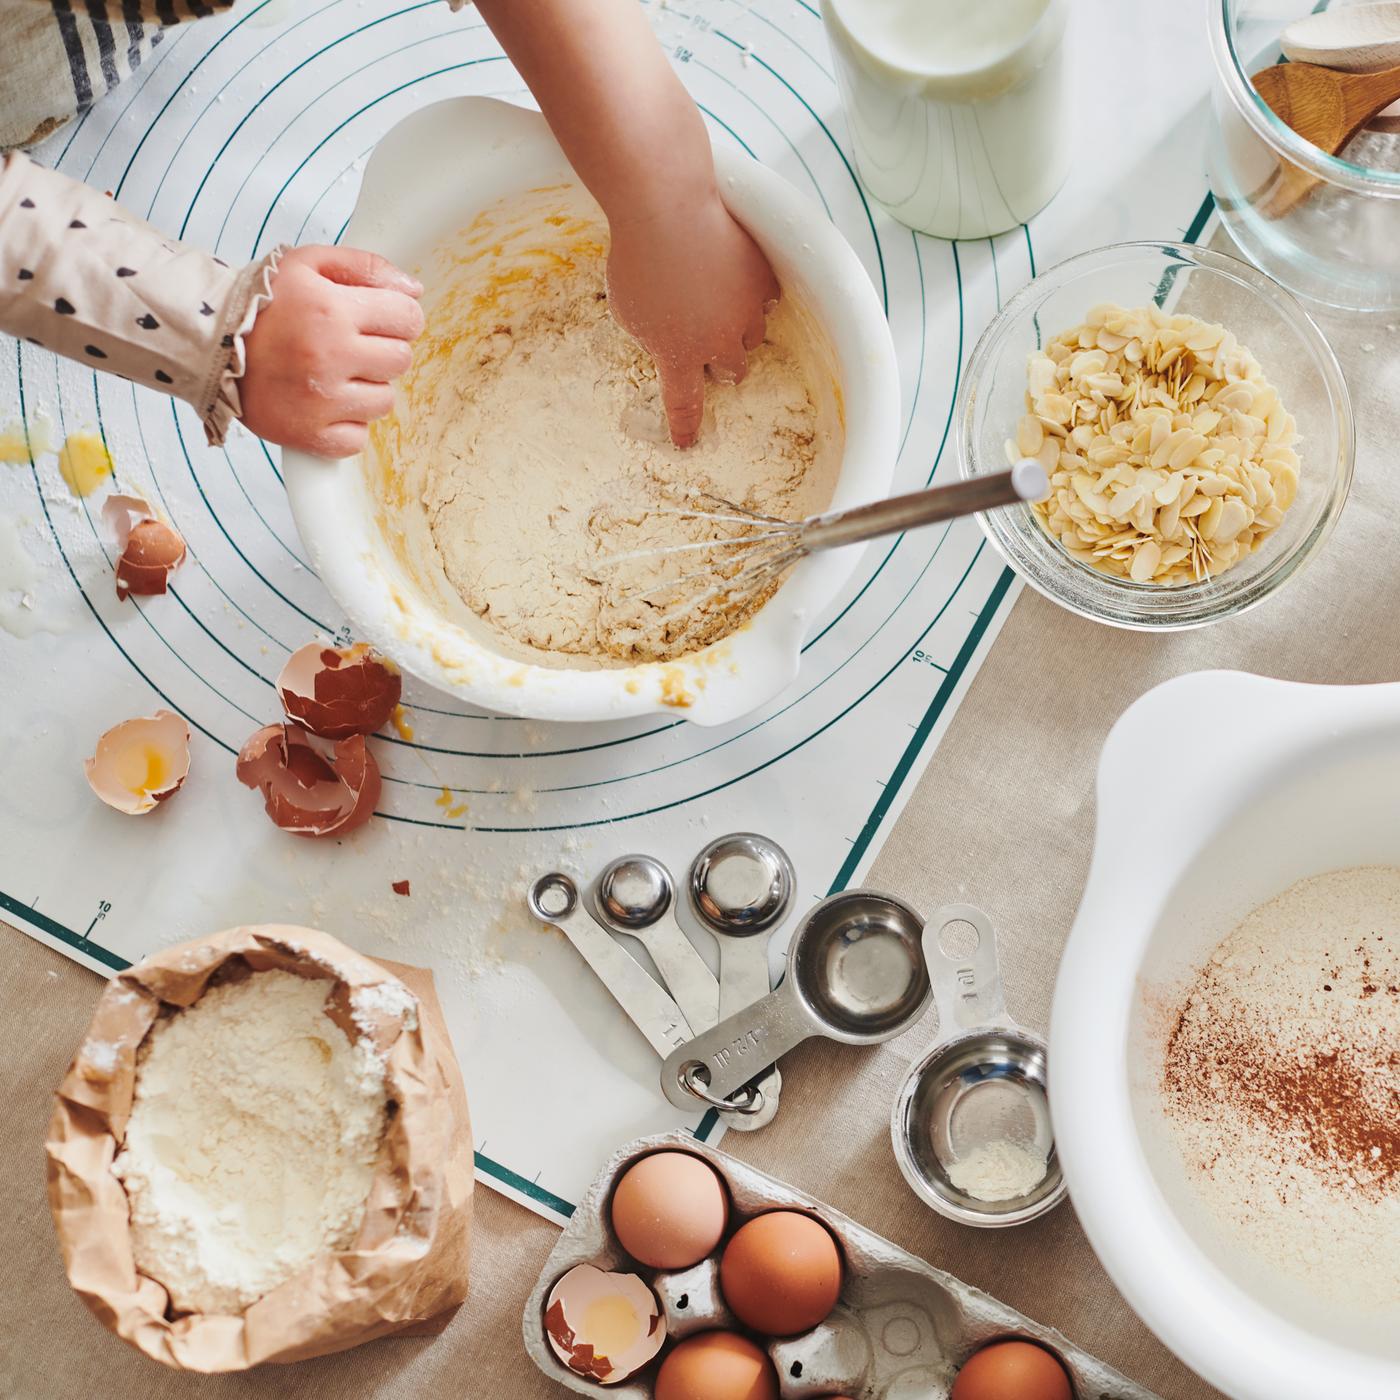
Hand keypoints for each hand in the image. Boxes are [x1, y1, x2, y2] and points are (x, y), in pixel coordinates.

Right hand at [238, 245, 423, 457]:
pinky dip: (347, 424)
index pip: (408, 318)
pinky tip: (324, 403)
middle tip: (350, 345)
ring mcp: (320, 401)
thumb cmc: (261, 302)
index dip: (398, 317)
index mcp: (331, 310)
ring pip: (384, 401)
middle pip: (400, 360)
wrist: (208, 343)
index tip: (380, 319)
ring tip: (333, 373)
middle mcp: (329, 357)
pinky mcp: (310, 435)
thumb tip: (413, 291)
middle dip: (382, 350)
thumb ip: (365, 267)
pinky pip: (358, 438)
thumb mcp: (307, 264)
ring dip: (366, 388)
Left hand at [607, 194, 778, 446]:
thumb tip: (668, 343)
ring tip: (719, 298)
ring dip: (738, 328)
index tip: (687, 443)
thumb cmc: (636, 256)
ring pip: (753, 337)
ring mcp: (745, 312)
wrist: (667, 206)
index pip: (685, 405)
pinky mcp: (763, 280)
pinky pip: (768, 300)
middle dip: (721, 362)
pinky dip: (754, 295)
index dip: (687, 427)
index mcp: (678, 355)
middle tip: (706, 340)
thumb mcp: (628, 311)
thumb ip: (651, 337)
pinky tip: (735, 275)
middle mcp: (718, 342)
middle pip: (733, 373)